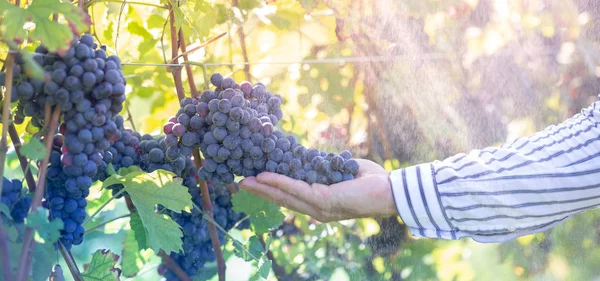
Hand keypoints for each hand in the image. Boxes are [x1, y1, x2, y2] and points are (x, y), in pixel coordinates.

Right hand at [239, 159, 396, 221]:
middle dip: (260, 191)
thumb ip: (325, 167)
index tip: (254, 180)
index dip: (271, 190)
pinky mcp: (323, 201)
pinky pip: (295, 189)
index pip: (291, 197)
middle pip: (282, 199)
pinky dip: (279, 182)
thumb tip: (313, 157)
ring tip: (245, 180)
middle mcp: (316, 210)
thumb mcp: (340, 171)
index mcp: (320, 204)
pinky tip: (264, 176)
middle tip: (240, 183)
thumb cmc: (370, 180)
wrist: (389, 190)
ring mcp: (319, 208)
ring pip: (285, 196)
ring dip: (263, 187)